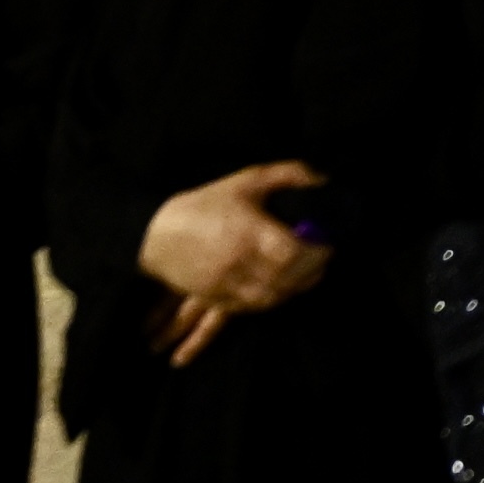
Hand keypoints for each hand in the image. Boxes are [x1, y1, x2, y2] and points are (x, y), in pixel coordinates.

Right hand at [136, 159, 335, 361]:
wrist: (156, 234)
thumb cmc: (205, 204)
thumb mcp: (247, 180)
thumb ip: (288, 174)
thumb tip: (322, 179)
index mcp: (247, 231)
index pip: (291, 253)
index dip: (316, 253)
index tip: (327, 246)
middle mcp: (237, 261)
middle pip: (285, 280)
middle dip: (310, 274)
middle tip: (322, 263)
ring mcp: (224, 284)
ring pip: (270, 298)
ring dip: (293, 290)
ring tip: (306, 277)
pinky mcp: (215, 298)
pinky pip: (250, 308)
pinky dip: (270, 300)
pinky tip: (280, 289)